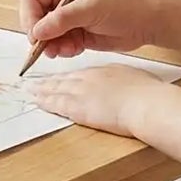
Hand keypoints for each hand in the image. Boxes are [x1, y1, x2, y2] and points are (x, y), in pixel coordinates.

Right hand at [19, 0, 159, 59]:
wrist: (147, 22)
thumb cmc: (124, 7)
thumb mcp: (91, 9)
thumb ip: (62, 19)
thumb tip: (36, 32)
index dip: (29, 17)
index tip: (36, 35)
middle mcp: (62, 1)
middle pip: (34, 19)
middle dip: (41, 36)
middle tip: (50, 48)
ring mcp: (68, 19)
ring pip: (45, 36)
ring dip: (52, 46)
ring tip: (68, 49)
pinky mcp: (75, 34)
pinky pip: (58, 45)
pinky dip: (63, 50)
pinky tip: (77, 49)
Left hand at [26, 63, 158, 137]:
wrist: (147, 104)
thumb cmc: (149, 95)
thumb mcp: (136, 81)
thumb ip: (125, 82)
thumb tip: (126, 87)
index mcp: (105, 72)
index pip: (81, 74)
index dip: (69, 77)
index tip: (61, 78)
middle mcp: (90, 79)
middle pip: (65, 79)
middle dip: (50, 81)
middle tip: (37, 82)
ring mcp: (83, 92)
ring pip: (57, 89)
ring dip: (43, 90)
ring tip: (32, 90)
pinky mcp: (78, 108)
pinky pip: (57, 103)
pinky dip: (45, 101)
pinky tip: (37, 101)